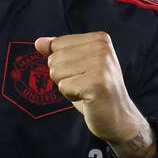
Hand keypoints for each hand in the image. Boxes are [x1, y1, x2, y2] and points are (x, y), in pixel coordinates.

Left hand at [34, 32, 155, 157]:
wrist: (118, 118)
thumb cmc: (95, 92)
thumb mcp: (76, 67)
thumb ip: (58, 52)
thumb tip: (39, 42)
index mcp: (99, 39)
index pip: (57, 44)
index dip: (62, 64)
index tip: (83, 73)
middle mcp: (102, 47)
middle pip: (54, 58)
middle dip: (63, 77)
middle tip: (84, 85)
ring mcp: (101, 64)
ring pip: (56, 72)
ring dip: (67, 87)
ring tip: (86, 91)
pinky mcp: (96, 82)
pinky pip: (63, 86)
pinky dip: (71, 96)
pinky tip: (88, 98)